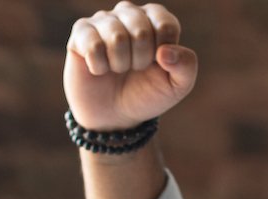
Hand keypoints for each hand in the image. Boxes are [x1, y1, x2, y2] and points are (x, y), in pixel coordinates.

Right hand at [64, 2, 197, 130]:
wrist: (115, 116)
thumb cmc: (147, 94)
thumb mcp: (177, 86)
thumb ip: (186, 66)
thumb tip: (165, 52)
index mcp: (156, 19)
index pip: (165, 24)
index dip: (162, 53)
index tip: (157, 65)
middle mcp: (129, 13)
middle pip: (141, 29)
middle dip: (141, 60)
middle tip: (135, 69)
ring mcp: (103, 20)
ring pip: (116, 36)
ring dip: (120, 64)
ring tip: (118, 69)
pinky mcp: (81, 33)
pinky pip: (92, 45)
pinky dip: (99, 67)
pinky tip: (99, 69)